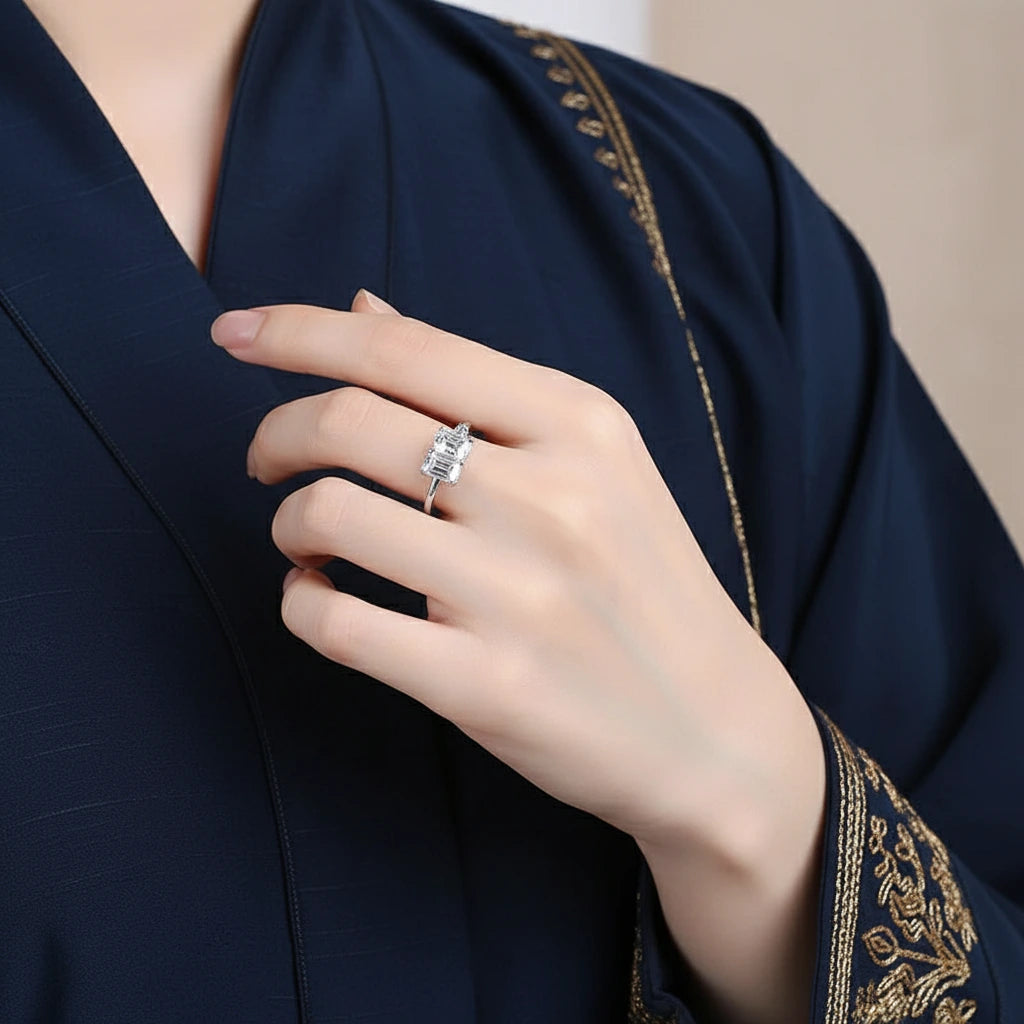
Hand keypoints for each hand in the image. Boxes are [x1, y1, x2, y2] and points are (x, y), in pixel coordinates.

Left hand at [209, 289, 817, 859]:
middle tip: (265, 461)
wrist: (713, 727)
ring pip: (328, 516)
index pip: (407, 349)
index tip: (235, 332)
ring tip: (306, 543)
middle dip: (274, 434)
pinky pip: (334, 623)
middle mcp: (552, 497)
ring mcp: (518, 594)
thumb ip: (478, 384)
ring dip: (288, 524)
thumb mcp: (596, 463)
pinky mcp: (484, 685)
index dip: (299, 330)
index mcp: (582, 425)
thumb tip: (366, 307)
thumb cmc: (642, 583)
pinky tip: (319, 600)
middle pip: (349, 423)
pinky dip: (298, 603)